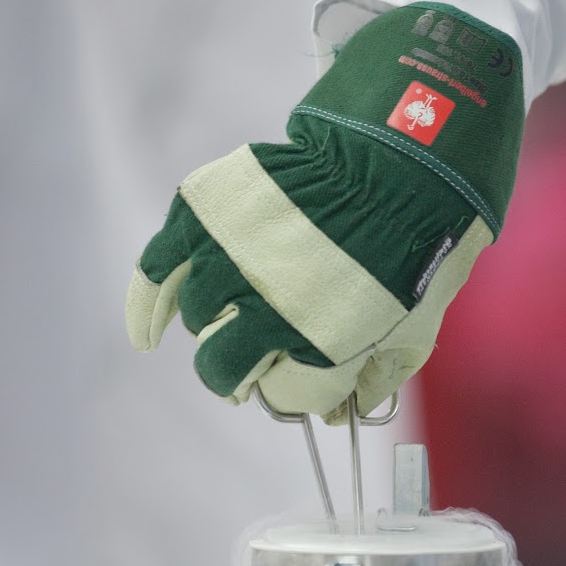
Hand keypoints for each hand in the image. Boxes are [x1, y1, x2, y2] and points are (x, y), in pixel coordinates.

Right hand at [125, 3, 523, 421]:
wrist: (399, 150)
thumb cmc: (415, 237)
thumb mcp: (419, 320)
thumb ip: (380, 373)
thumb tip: (347, 414)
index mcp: (321, 340)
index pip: (287, 395)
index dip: (296, 392)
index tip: (301, 381)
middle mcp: (267, 306)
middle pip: (225, 368)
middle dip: (236, 376)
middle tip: (246, 369)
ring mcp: (231, 257)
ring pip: (198, 316)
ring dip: (212, 325)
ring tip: (233, 316)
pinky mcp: (207, 215)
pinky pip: (158, 269)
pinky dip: (146, 305)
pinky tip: (148, 334)